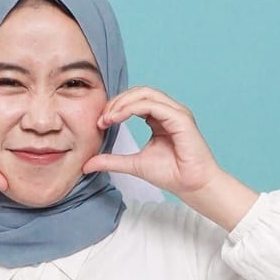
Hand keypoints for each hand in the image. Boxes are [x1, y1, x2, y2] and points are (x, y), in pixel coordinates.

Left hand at [83, 86, 257, 231]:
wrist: (192, 186)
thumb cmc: (171, 174)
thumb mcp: (133, 164)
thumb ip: (111, 160)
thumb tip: (87, 164)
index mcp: (160, 118)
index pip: (135, 100)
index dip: (115, 107)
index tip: (99, 123)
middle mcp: (169, 111)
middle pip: (139, 92)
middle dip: (117, 102)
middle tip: (101, 119)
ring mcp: (176, 112)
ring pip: (146, 93)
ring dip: (123, 103)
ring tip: (108, 117)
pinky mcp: (181, 118)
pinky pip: (153, 105)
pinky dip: (133, 108)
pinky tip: (119, 118)